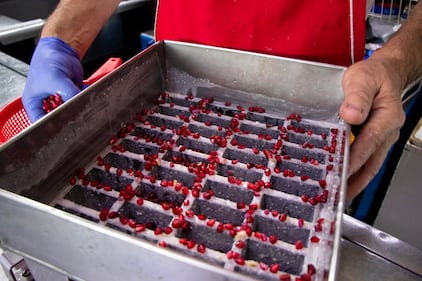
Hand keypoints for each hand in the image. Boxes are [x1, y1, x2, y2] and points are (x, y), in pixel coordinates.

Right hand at [22, 37, 83, 122]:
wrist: (60, 50)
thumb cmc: (47, 62)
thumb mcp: (56, 79)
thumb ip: (68, 94)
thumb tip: (81, 104)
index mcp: (34, 105)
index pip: (42, 124)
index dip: (53, 128)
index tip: (65, 126)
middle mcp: (47, 106)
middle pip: (59, 120)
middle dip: (69, 116)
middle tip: (77, 112)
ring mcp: (61, 102)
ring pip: (72, 112)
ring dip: (79, 106)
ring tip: (80, 97)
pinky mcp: (72, 97)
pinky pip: (81, 103)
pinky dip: (85, 98)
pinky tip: (84, 91)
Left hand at [339, 56, 404, 198]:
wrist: (384, 73)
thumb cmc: (374, 76)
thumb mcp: (363, 78)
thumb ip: (357, 96)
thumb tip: (351, 114)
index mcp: (387, 117)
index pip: (369, 142)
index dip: (354, 159)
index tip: (341, 172)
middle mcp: (386, 131)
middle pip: (371, 161)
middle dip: (355, 180)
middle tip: (337, 194)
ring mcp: (381, 138)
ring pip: (369, 165)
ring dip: (355, 180)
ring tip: (338, 194)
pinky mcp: (372, 140)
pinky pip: (364, 159)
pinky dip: (354, 172)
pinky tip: (342, 178)